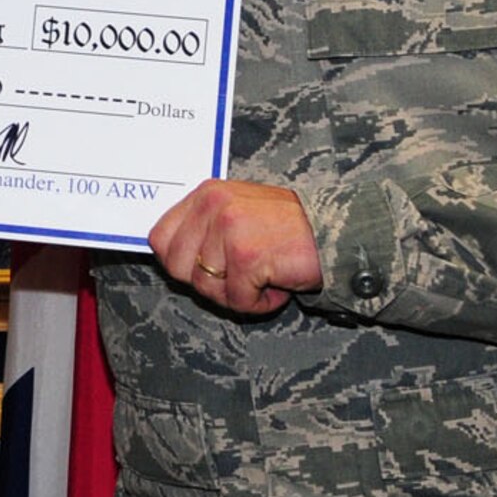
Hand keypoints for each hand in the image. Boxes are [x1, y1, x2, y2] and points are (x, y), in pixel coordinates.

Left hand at [148, 179, 322, 316]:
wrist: (336, 232)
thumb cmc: (287, 229)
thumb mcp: (238, 212)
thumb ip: (203, 226)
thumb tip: (166, 253)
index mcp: (207, 194)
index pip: (160, 238)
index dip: (179, 262)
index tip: (207, 267)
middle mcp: (214, 206)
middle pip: (177, 268)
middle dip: (208, 283)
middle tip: (240, 274)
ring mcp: (229, 229)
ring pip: (207, 288)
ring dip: (238, 294)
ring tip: (264, 274)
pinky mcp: (247, 255)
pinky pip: (237, 300)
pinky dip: (260, 303)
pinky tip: (278, 283)